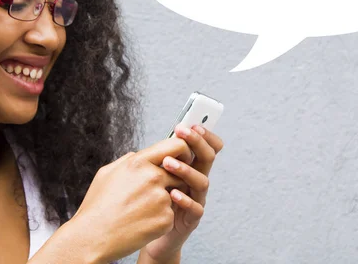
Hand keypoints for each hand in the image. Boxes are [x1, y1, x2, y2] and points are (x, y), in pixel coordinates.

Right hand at [62, 137, 194, 263]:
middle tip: (149, 196)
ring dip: (162, 202)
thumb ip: (129, 160)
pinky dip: (159, 220)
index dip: (183, 151)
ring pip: (174, 195)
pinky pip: (170, 215)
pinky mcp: (166, 219)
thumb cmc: (97, 205)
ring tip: (139, 211)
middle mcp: (153, 177)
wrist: (92, 238)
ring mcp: (161, 199)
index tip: (183, 158)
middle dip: (170, 183)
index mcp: (139, 162)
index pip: (176, 145)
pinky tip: (141, 224)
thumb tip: (142, 155)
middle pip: (179, 174)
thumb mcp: (107, 173)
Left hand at [140, 124, 223, 262]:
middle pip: (208, 158)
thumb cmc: (152, 199)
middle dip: (198, 142)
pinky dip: (185, 199)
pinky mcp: (192, 219)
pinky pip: (196, 208)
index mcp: (192, 167)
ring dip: (186, 169)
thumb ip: (163, 156)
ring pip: (202, 181)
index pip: (208, 146)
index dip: (204, 135)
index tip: (192, 123)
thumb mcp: (156, 173)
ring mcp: (197, 199)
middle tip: (183, 132)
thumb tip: (165, 137)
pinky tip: (172, 193)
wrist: (148, 233)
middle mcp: (197, 181)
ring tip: (167, 163)